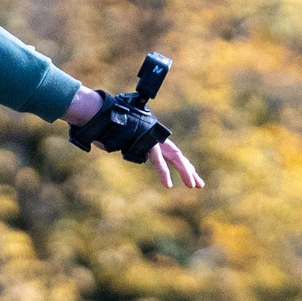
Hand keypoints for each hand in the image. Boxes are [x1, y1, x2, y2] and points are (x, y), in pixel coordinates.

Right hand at [62, 87, 204, 189]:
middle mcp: (156, 139)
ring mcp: (153, 139)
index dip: (183, 166)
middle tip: (199, 185)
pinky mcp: (147, 142)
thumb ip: (119, 143)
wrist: (102, 114)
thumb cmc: (106, 125)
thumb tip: (107, 145)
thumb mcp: (117, 138)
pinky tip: (168, 185)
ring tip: (193, 186)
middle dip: (189, 171)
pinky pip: (157, 160)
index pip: (172, 154)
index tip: (192, 177)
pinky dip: (163, 172)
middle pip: (178, 156)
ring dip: (185, 171)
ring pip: (175, 157)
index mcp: (152, 138)